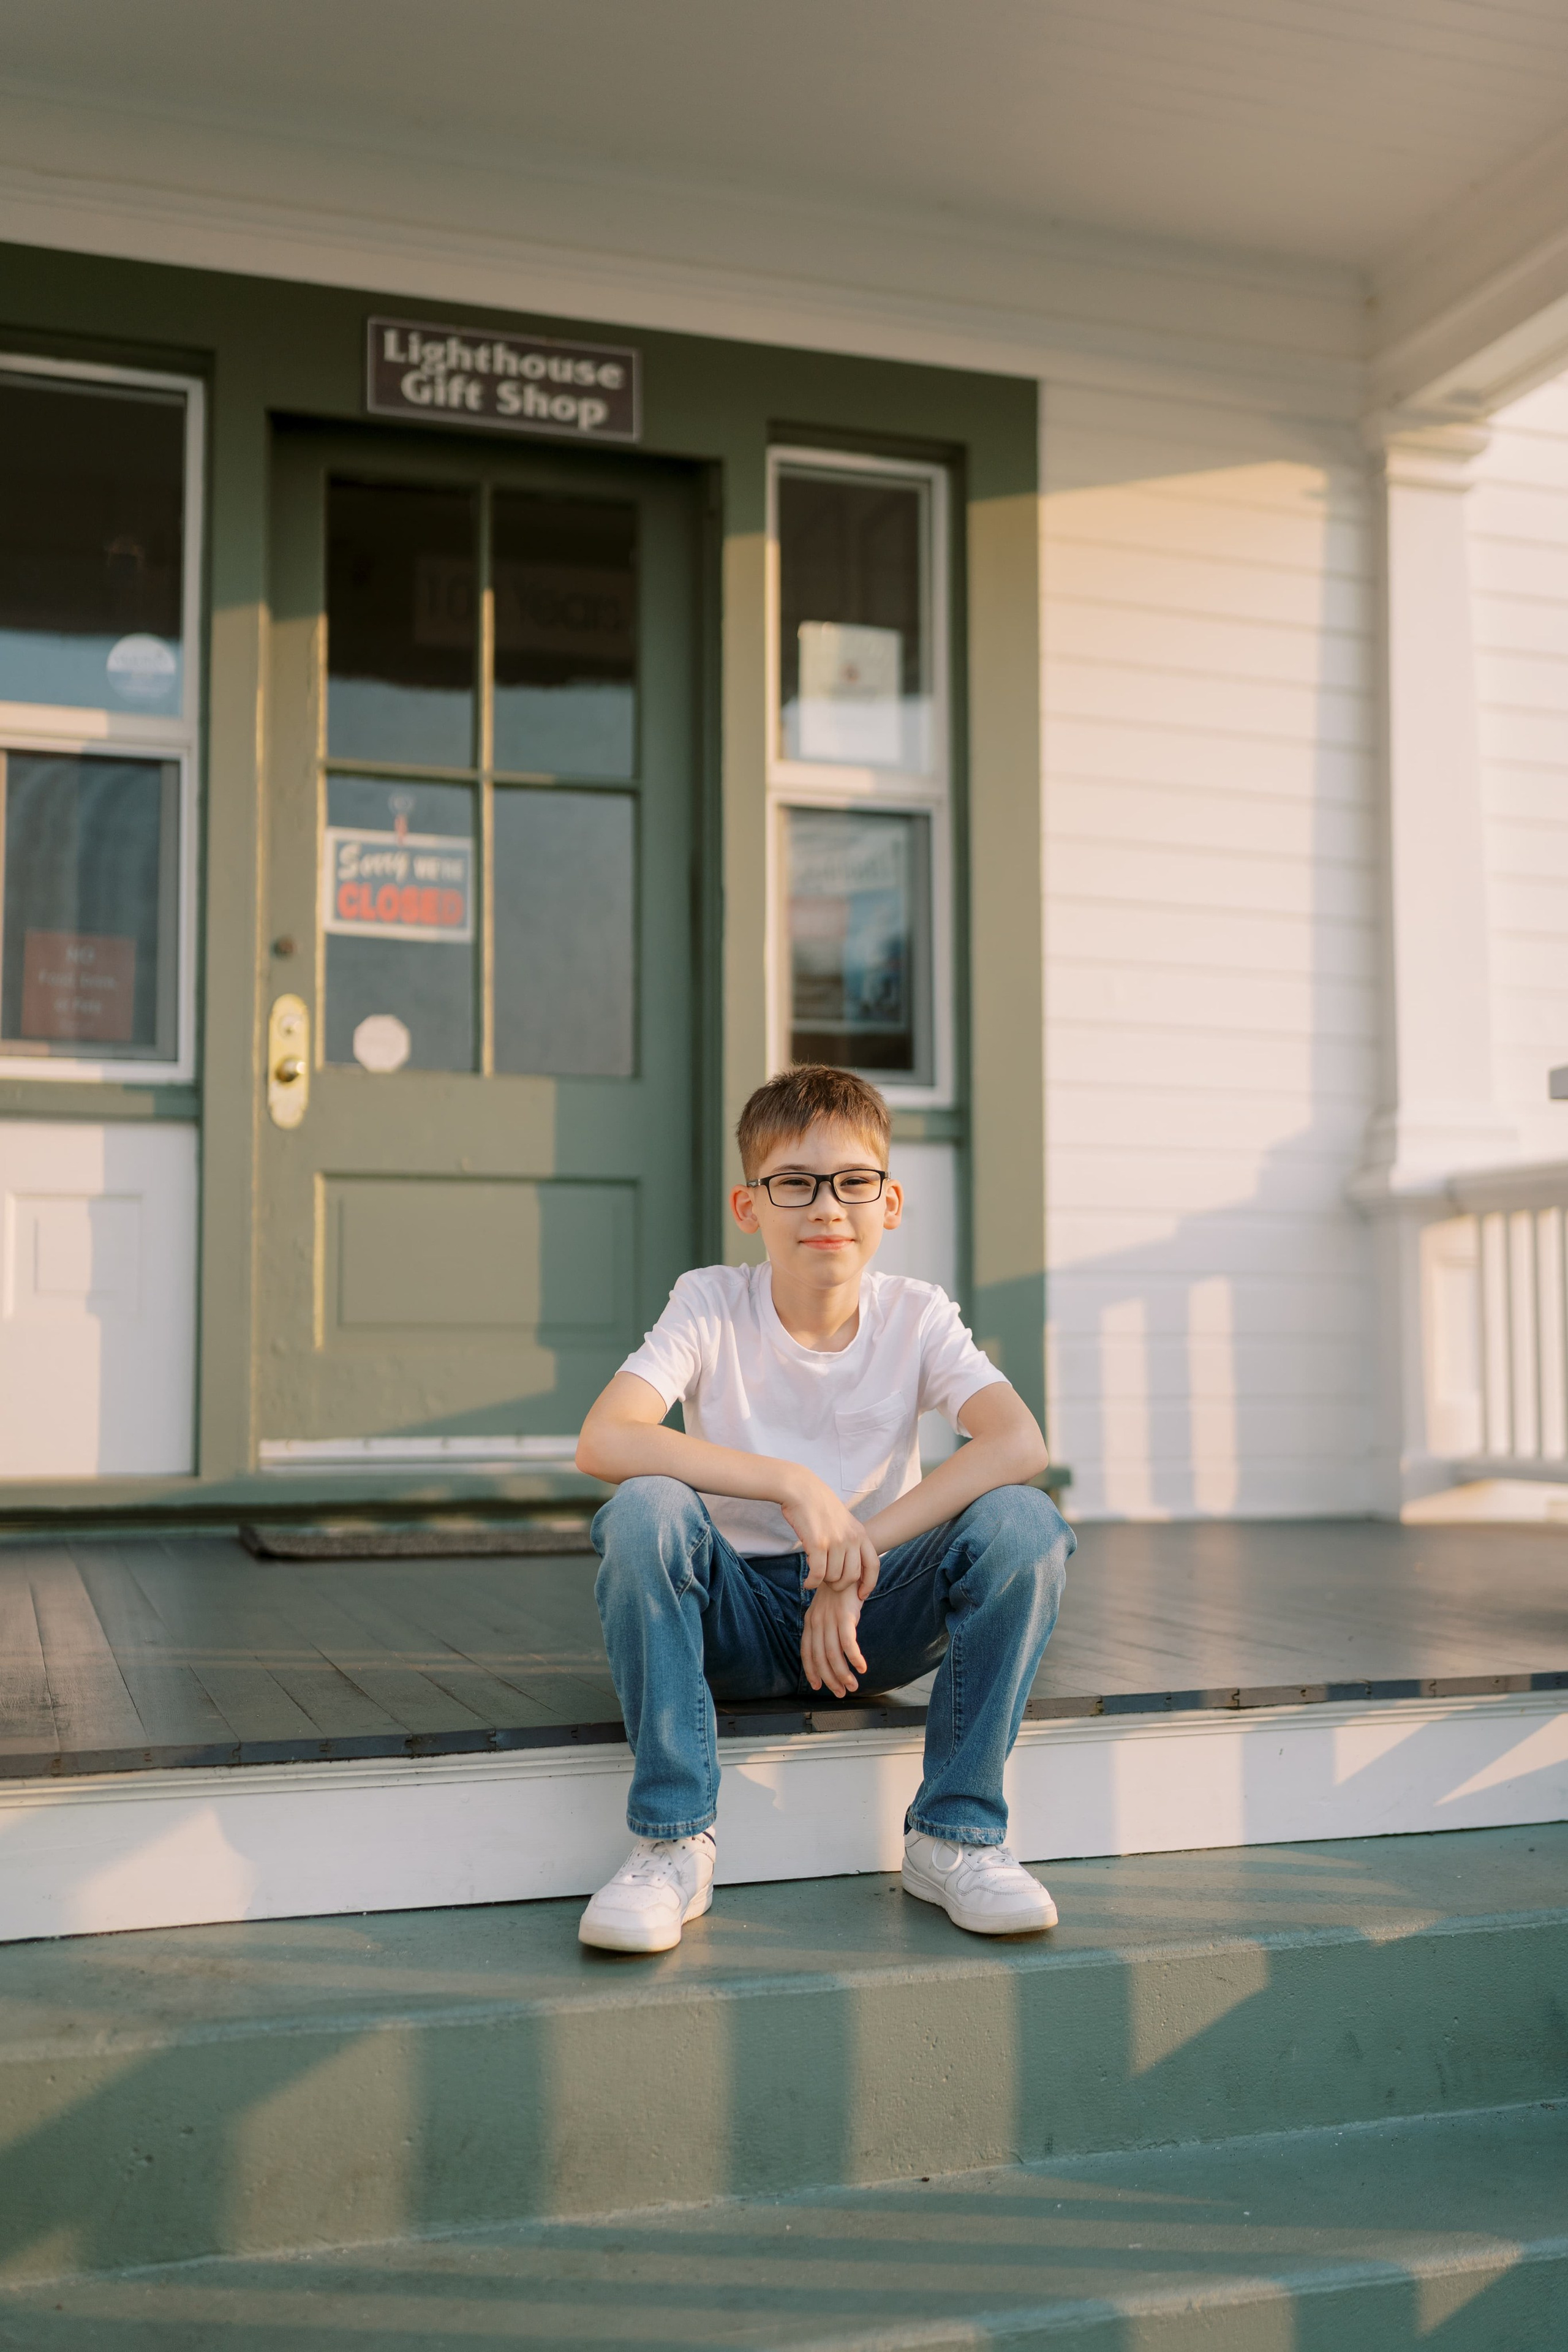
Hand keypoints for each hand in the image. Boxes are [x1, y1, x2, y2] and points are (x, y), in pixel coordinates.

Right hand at [779, 1469, 880, 1594]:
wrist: (801, 1490)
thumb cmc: (820, 1506)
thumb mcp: (845, 1521)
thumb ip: (851, 1541)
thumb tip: (852, 1564)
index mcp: (860, 1533)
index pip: (873, 1565)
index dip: (869, 1584)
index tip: (861, 1595)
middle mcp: (851, 1538)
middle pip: (852, 1576)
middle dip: (840, 1586)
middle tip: (829, 1584)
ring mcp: (836, 1541)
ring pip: (833, 1577)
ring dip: (824, 1582)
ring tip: (816, 1577)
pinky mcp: (818, 1544)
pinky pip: (818, 1575)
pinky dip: (812, 1583)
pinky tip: (807, 1583)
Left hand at [801, 1583, 867, 1697]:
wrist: (847, 1566)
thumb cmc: (839, 1593)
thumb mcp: (825, 1611)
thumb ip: (823, 1629)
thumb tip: (827, 1653)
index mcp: (810, 1622)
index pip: (807, 1653)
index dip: (811, 1671)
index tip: (818, 1686)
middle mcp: (817, 1622)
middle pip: (820, 1658)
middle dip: (830, 1679)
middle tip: (840, 1692)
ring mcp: (830, 1619)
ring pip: (833, 1654)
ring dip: (843, 1674)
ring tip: (853, 1686)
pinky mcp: (845, 1616)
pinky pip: (848, 1643)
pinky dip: (854, 1658)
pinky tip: (862, 1667)